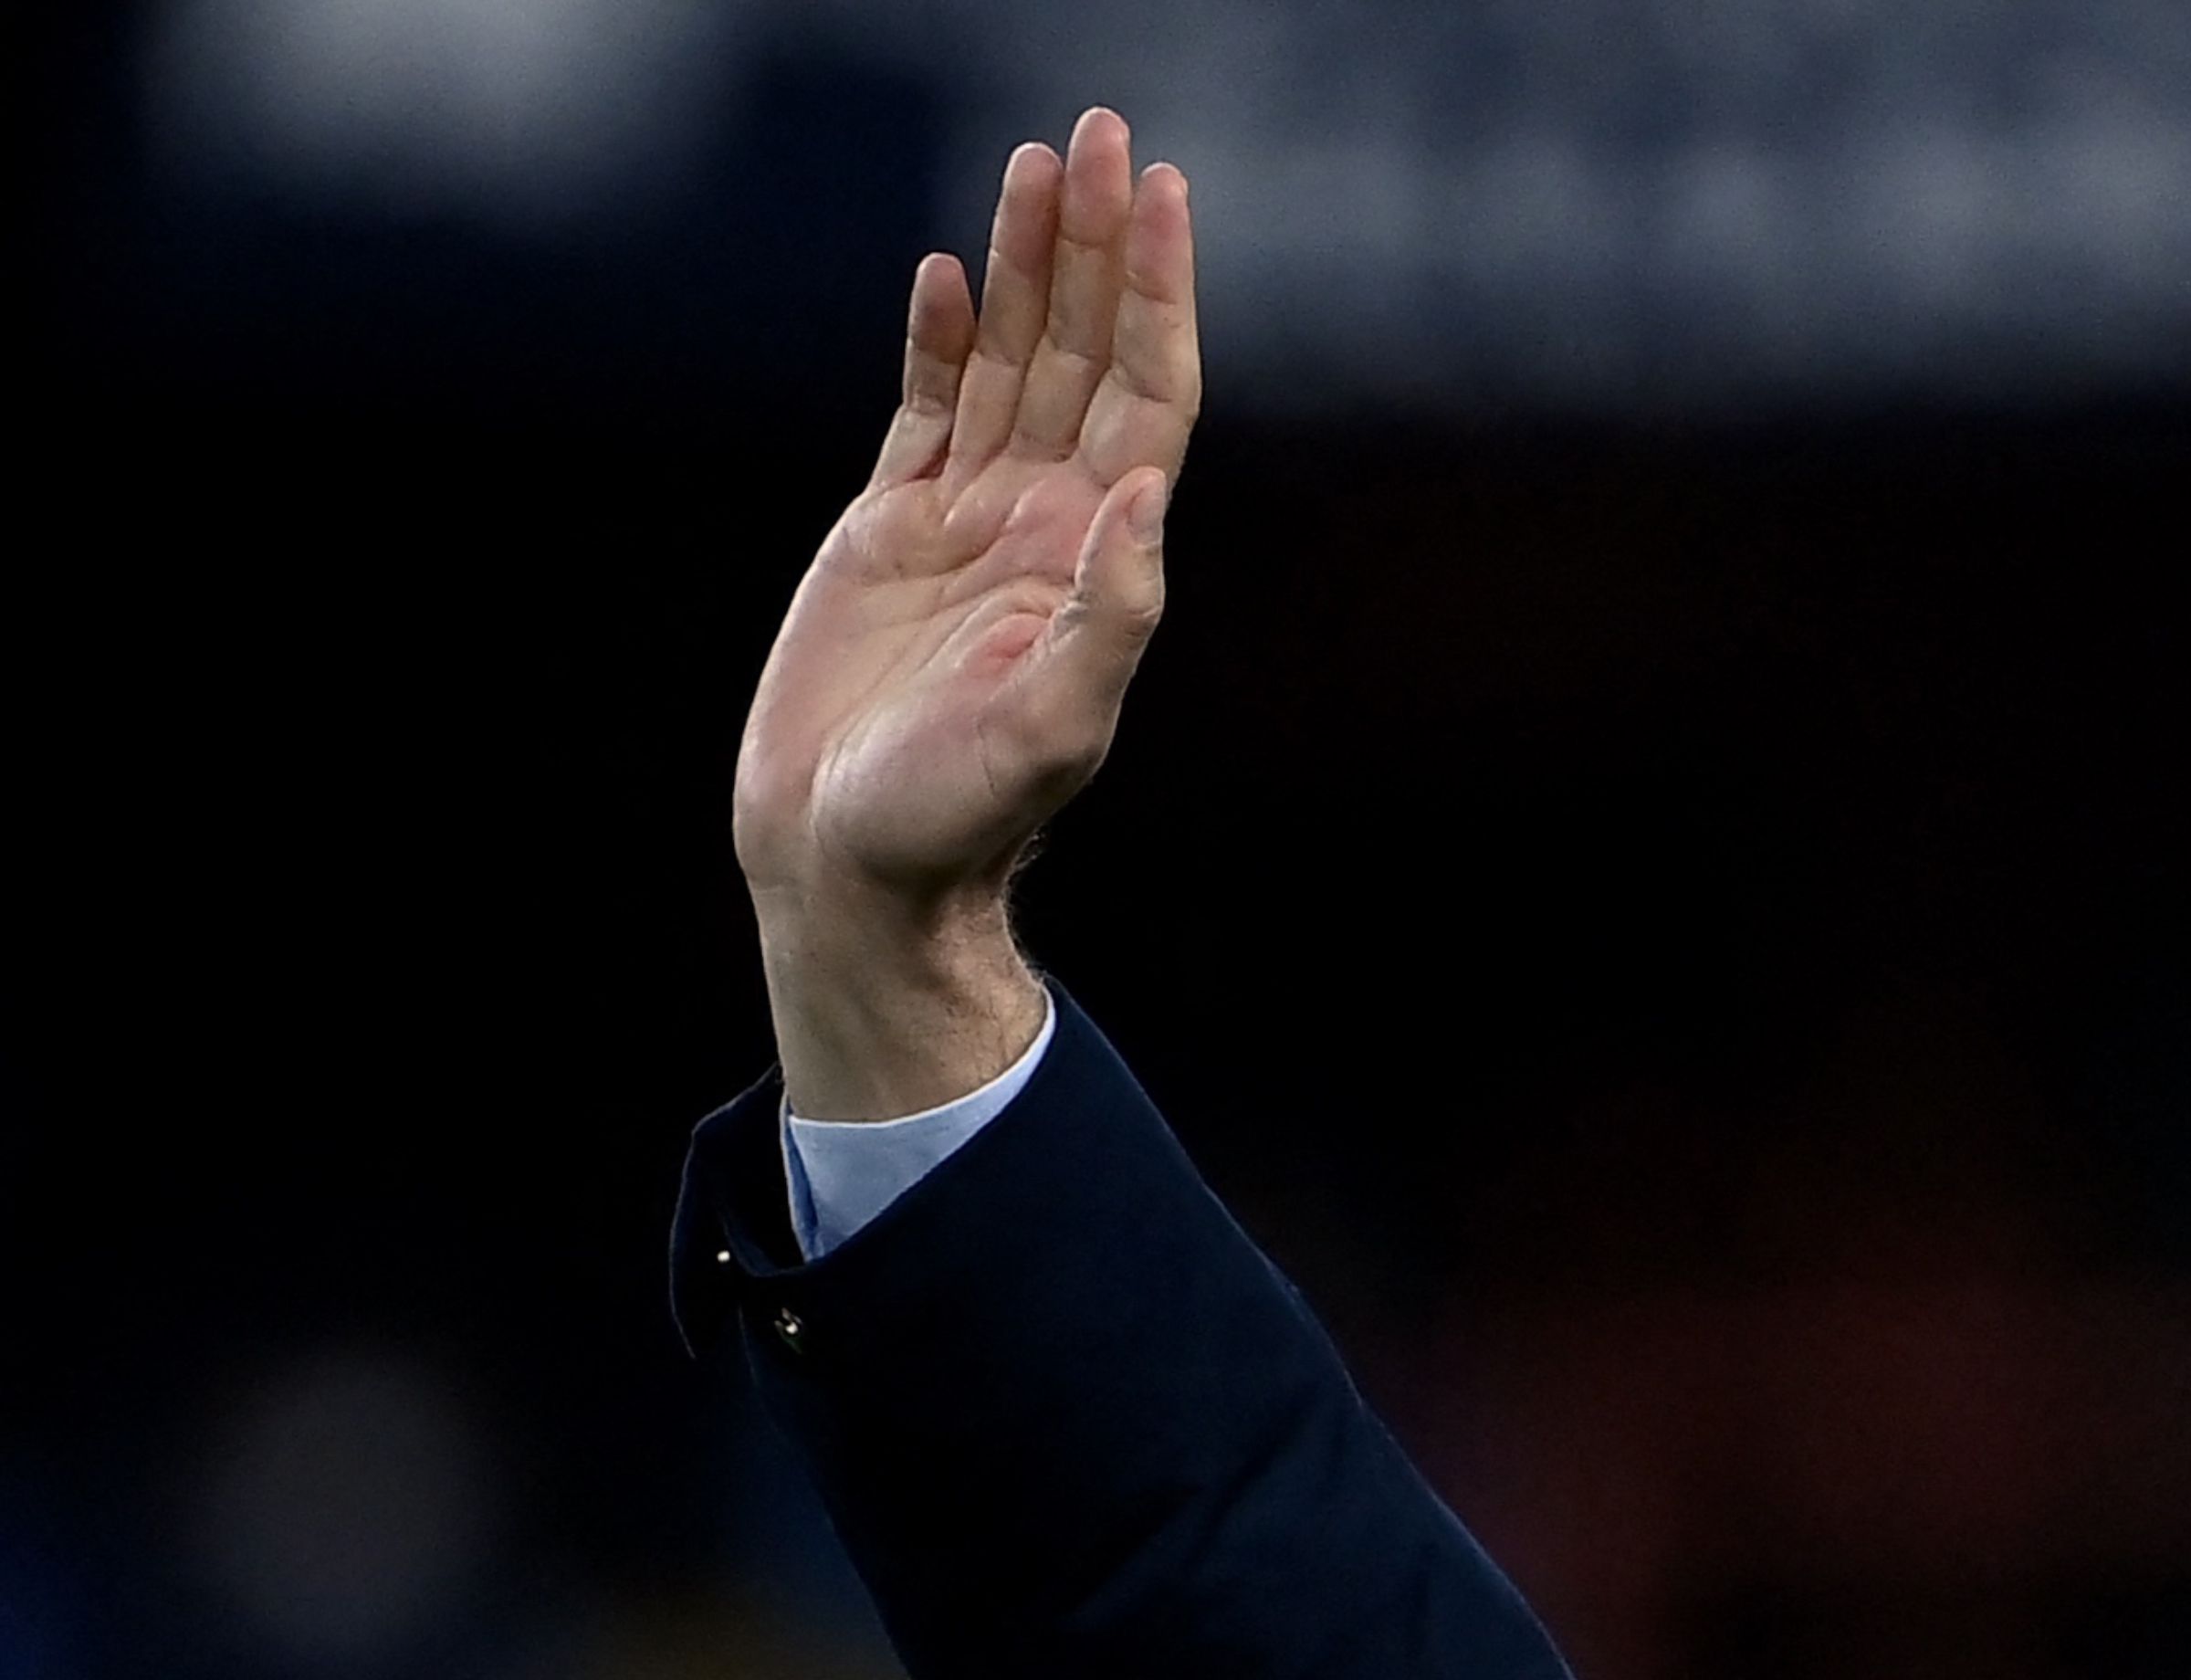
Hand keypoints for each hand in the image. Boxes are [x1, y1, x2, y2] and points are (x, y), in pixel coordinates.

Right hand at [734, 109, 1196, 1119]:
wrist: (856, 867)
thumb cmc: (957, 820)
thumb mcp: (1055, 728)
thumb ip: (1110, 616)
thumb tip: (1147, 496)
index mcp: (1095, 559)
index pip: (1147, 395)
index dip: (1158, 294)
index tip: (1167, 197)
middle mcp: (1045, 526)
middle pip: (1085, 353)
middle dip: (1097, 245)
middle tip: (1104, 133)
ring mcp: (969, 525)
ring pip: (1010, 363)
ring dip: (1026, 266)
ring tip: (1039, 163)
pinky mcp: (889, 537)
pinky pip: (925, 413)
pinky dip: (937, 340)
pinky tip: (944, 274)